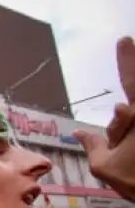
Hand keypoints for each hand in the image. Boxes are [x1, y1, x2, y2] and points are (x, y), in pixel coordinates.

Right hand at [76, 36, 134, 200]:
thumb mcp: (105, 167)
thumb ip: (93, 145)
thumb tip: (78, 131)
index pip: (131, 81)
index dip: (127, 60)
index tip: (124, 40)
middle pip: (128, 111)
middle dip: (119, 129)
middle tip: (121, 138)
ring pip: (131, 125)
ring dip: (123, 140)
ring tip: (127, 160)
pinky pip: (127, 135)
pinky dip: (121, 140)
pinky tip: (123, 147)